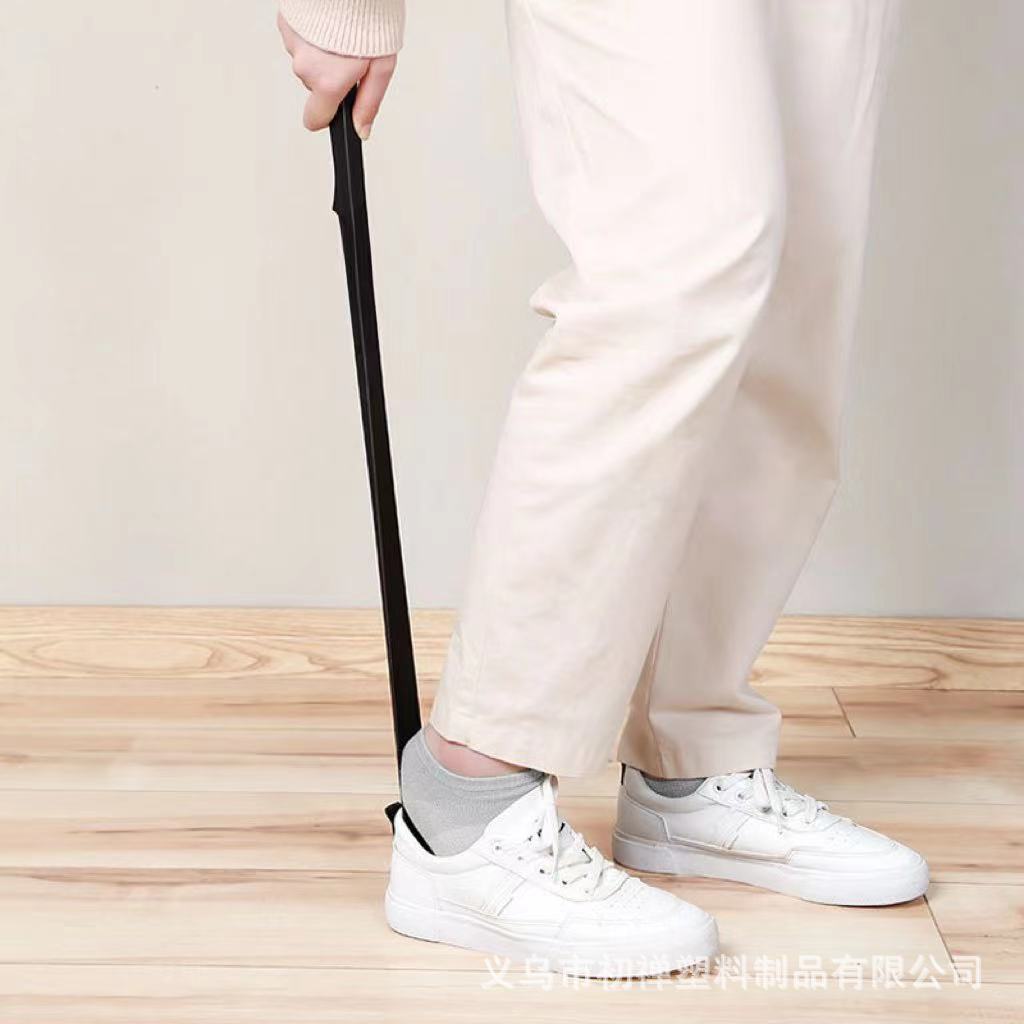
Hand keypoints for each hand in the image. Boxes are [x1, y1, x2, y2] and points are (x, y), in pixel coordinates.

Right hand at [277, 12, 395, 135]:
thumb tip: (361, 130)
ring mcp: (292, 44)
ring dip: (322, 53)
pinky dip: (313, 35)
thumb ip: (369, 103)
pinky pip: (300, 40)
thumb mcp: (382, 67)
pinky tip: (326, 23)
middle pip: (314, 86)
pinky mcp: (286, 23)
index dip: (326, 117)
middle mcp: (305, 66)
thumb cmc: (369, 17)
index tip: (334, 109)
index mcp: (327, 81)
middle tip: (350, 55)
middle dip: (331, 76)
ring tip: (341, 34)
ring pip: (307, 61)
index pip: (314, 119)